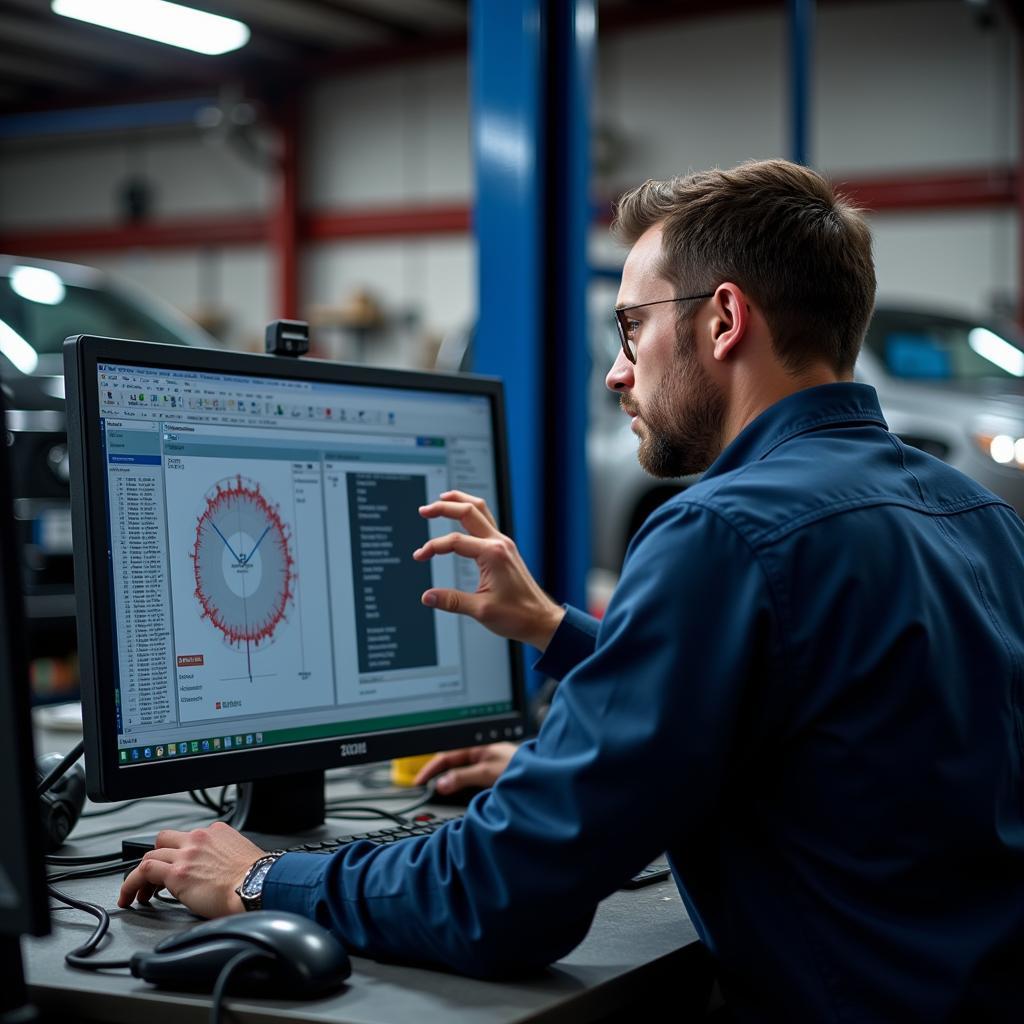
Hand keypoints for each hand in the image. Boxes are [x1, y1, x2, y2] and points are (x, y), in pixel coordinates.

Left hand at [117, 820, 265, 918]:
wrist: (258, 885)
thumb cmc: (257, 877)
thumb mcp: (242, 855)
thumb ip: (225, 856)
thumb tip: (222, 871)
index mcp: (217, 832)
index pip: (189, 838)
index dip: (179, 854)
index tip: (178, 867)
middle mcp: (199, 838)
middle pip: (165, 840)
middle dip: (158, 857)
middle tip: (155, 878)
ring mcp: (186, 854)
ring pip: (150, 855)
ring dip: (142, 874)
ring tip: (138, 893)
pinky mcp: (176, 873)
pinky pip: (142, 872)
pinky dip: (131, 884)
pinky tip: (129, 896)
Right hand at [414, 491, 564, 650]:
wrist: (541, 619)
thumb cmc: (517, 615)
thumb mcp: (481, 610)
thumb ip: (451, 601)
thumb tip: (427, 597)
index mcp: (493, 555)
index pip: (455, 541)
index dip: (433, 547)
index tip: (420, 556)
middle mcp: (499, 543)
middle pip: (469, 511)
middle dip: (444, 507)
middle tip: (424, 510)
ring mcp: (504, 544)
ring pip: (480, 510)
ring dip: (460, 501)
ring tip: (442, 500)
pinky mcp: (505, 549)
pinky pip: (486, 522)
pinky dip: (471, 513)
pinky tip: (462, 517)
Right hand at [414, 743, 517, 794]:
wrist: (546, 780)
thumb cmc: (523, 769)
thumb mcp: (488, 773)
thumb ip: (463, 777)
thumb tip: (441, 783)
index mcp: (479, 747)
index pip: (447, 756)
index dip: (431, 769)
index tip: (419, 782)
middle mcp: (483, 755)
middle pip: (452, 763)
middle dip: (437, 774)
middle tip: (424, 790)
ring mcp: (489, 766)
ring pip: (461, 773)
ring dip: (450, 782)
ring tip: (436, 794)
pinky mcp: (495, 778)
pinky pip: (471, 781)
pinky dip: (461, 788)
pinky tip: (458, 795)